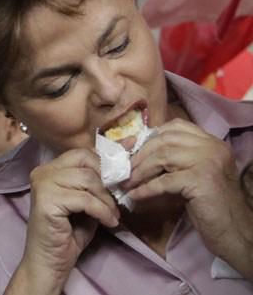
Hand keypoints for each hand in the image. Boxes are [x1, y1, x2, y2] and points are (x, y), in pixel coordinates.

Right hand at [17, 149, 118, 288]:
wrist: (50, 262)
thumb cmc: (69, 233)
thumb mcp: (88, 201)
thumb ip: (98, 182)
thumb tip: (125, 157)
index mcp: (50, 168)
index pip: (82, 153)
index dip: (106, 161)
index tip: (127, 169)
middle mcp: (42, 172)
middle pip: (85, 161)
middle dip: (107, 180)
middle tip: (116, 200)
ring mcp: (42, 184)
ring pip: (88, 179)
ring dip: (106, 199)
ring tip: (112, 215)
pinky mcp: (47, 201)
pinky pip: (85, 199)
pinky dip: (102, 211)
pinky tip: (109, 222)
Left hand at [124, 118, 252, 272]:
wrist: (235, 232)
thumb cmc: (210, 205)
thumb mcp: (193, 174)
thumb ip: (175, 159)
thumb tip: (137, 153)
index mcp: (211, 142)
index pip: (175, 126)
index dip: (150, 137)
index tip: (133, 150)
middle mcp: (212, 147)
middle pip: (164, 140)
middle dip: (140, 155)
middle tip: (125, 169)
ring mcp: (208, 161)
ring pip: (162, 157)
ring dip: (139, 171)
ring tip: (126, 183)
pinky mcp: (201, 180)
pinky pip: (164, 181)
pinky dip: (146, 188)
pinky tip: (135, 196)